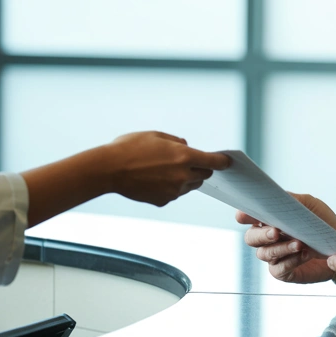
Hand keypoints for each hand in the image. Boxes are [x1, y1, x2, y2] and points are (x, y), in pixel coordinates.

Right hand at [106, 131, 229, 205]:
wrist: (108, 170)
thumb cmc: (131, 147)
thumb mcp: (156, 135)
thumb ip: (177, 141)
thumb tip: (187, 147)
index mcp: (184, 157)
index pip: (214, 162)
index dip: (222, 161)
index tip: (227, 162)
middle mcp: (182, 176)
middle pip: (204, 175)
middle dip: (201, 169)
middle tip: (188, 162)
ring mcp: (173, 191)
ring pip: (189, 186)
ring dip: (186, 178)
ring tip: (166, 169)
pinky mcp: (163, 201)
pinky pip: (174, 194)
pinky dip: (170, 187)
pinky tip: (155, 179)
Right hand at [238, 193, 335, 284]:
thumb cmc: (321, 220)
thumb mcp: (308, 204)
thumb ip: (290, 200)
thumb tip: (274, 197)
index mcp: (269, 219)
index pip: (249, 217)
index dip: (244, 216)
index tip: (243, 216)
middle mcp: (267, 238)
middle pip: (251, 239)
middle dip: (262, 235)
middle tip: (276, 232)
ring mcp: (274, 256)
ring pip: (265, 254)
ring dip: (281, 248)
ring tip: (299, 243)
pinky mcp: (284, 272)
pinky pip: (279, 268)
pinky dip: (291, 261)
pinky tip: (304, 254)